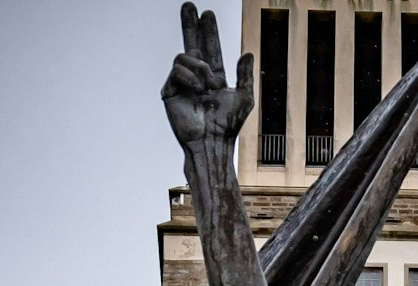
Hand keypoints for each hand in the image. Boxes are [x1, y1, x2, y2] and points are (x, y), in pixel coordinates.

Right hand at [162, 4, 253, 147]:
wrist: (212, 141)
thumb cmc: (228, 126)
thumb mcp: (244, 98)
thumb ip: (245, 75)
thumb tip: (247, 53)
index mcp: (212, 77)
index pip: (209, 48)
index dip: (208, 31)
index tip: (206, 13)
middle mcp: (195, 78)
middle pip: (190, 43)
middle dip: (189, 24)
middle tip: (189, 6)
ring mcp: (181, 83)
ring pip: (184, 56)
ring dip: (199, 67)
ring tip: (209, 86)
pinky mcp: (170, 91)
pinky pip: (176, 70)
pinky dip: (190, 77)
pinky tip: (198, 90)